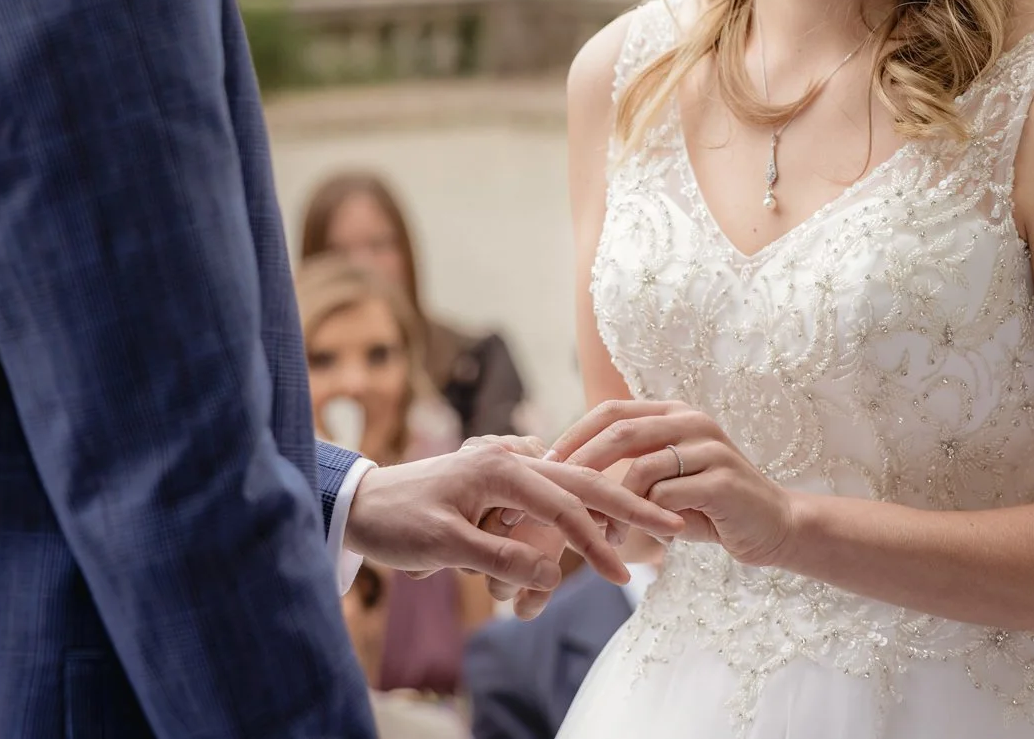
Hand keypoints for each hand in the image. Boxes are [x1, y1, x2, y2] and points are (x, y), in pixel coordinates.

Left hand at [343, 436, 682, 596]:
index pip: (565, 504)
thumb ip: (500, 555)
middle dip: (627, 506)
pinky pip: (545, 500)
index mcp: (501, 467)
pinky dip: (567, 518)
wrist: (360, 503)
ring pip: (566, 493)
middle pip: (582, 482)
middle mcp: (511, 459)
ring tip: (627, 543)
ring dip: (592, 523)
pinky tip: (580, 537)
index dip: (597, 541)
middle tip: (673, 526)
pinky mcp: (500, 482)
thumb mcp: (445, 545)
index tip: (625, 574)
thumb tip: (549, 568)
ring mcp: (507, 467)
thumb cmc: (397, 521)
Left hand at [551, 398, 796, 567]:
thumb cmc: (710, 507)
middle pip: (621, 431)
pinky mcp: (722, 480)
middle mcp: (693, 421)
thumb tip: (569, 474)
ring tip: (601, 533)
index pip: (612, 411)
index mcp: (675, 413)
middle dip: (583, 463)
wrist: (773, 526)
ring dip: (613, 504)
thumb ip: (631, 469)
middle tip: (557, 493)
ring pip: (642, 467)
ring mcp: (710, 448)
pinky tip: (637, 540)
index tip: (547, 464)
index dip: (575, 435)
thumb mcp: (667, 481)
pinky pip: (667, 496)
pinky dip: (644, 519)